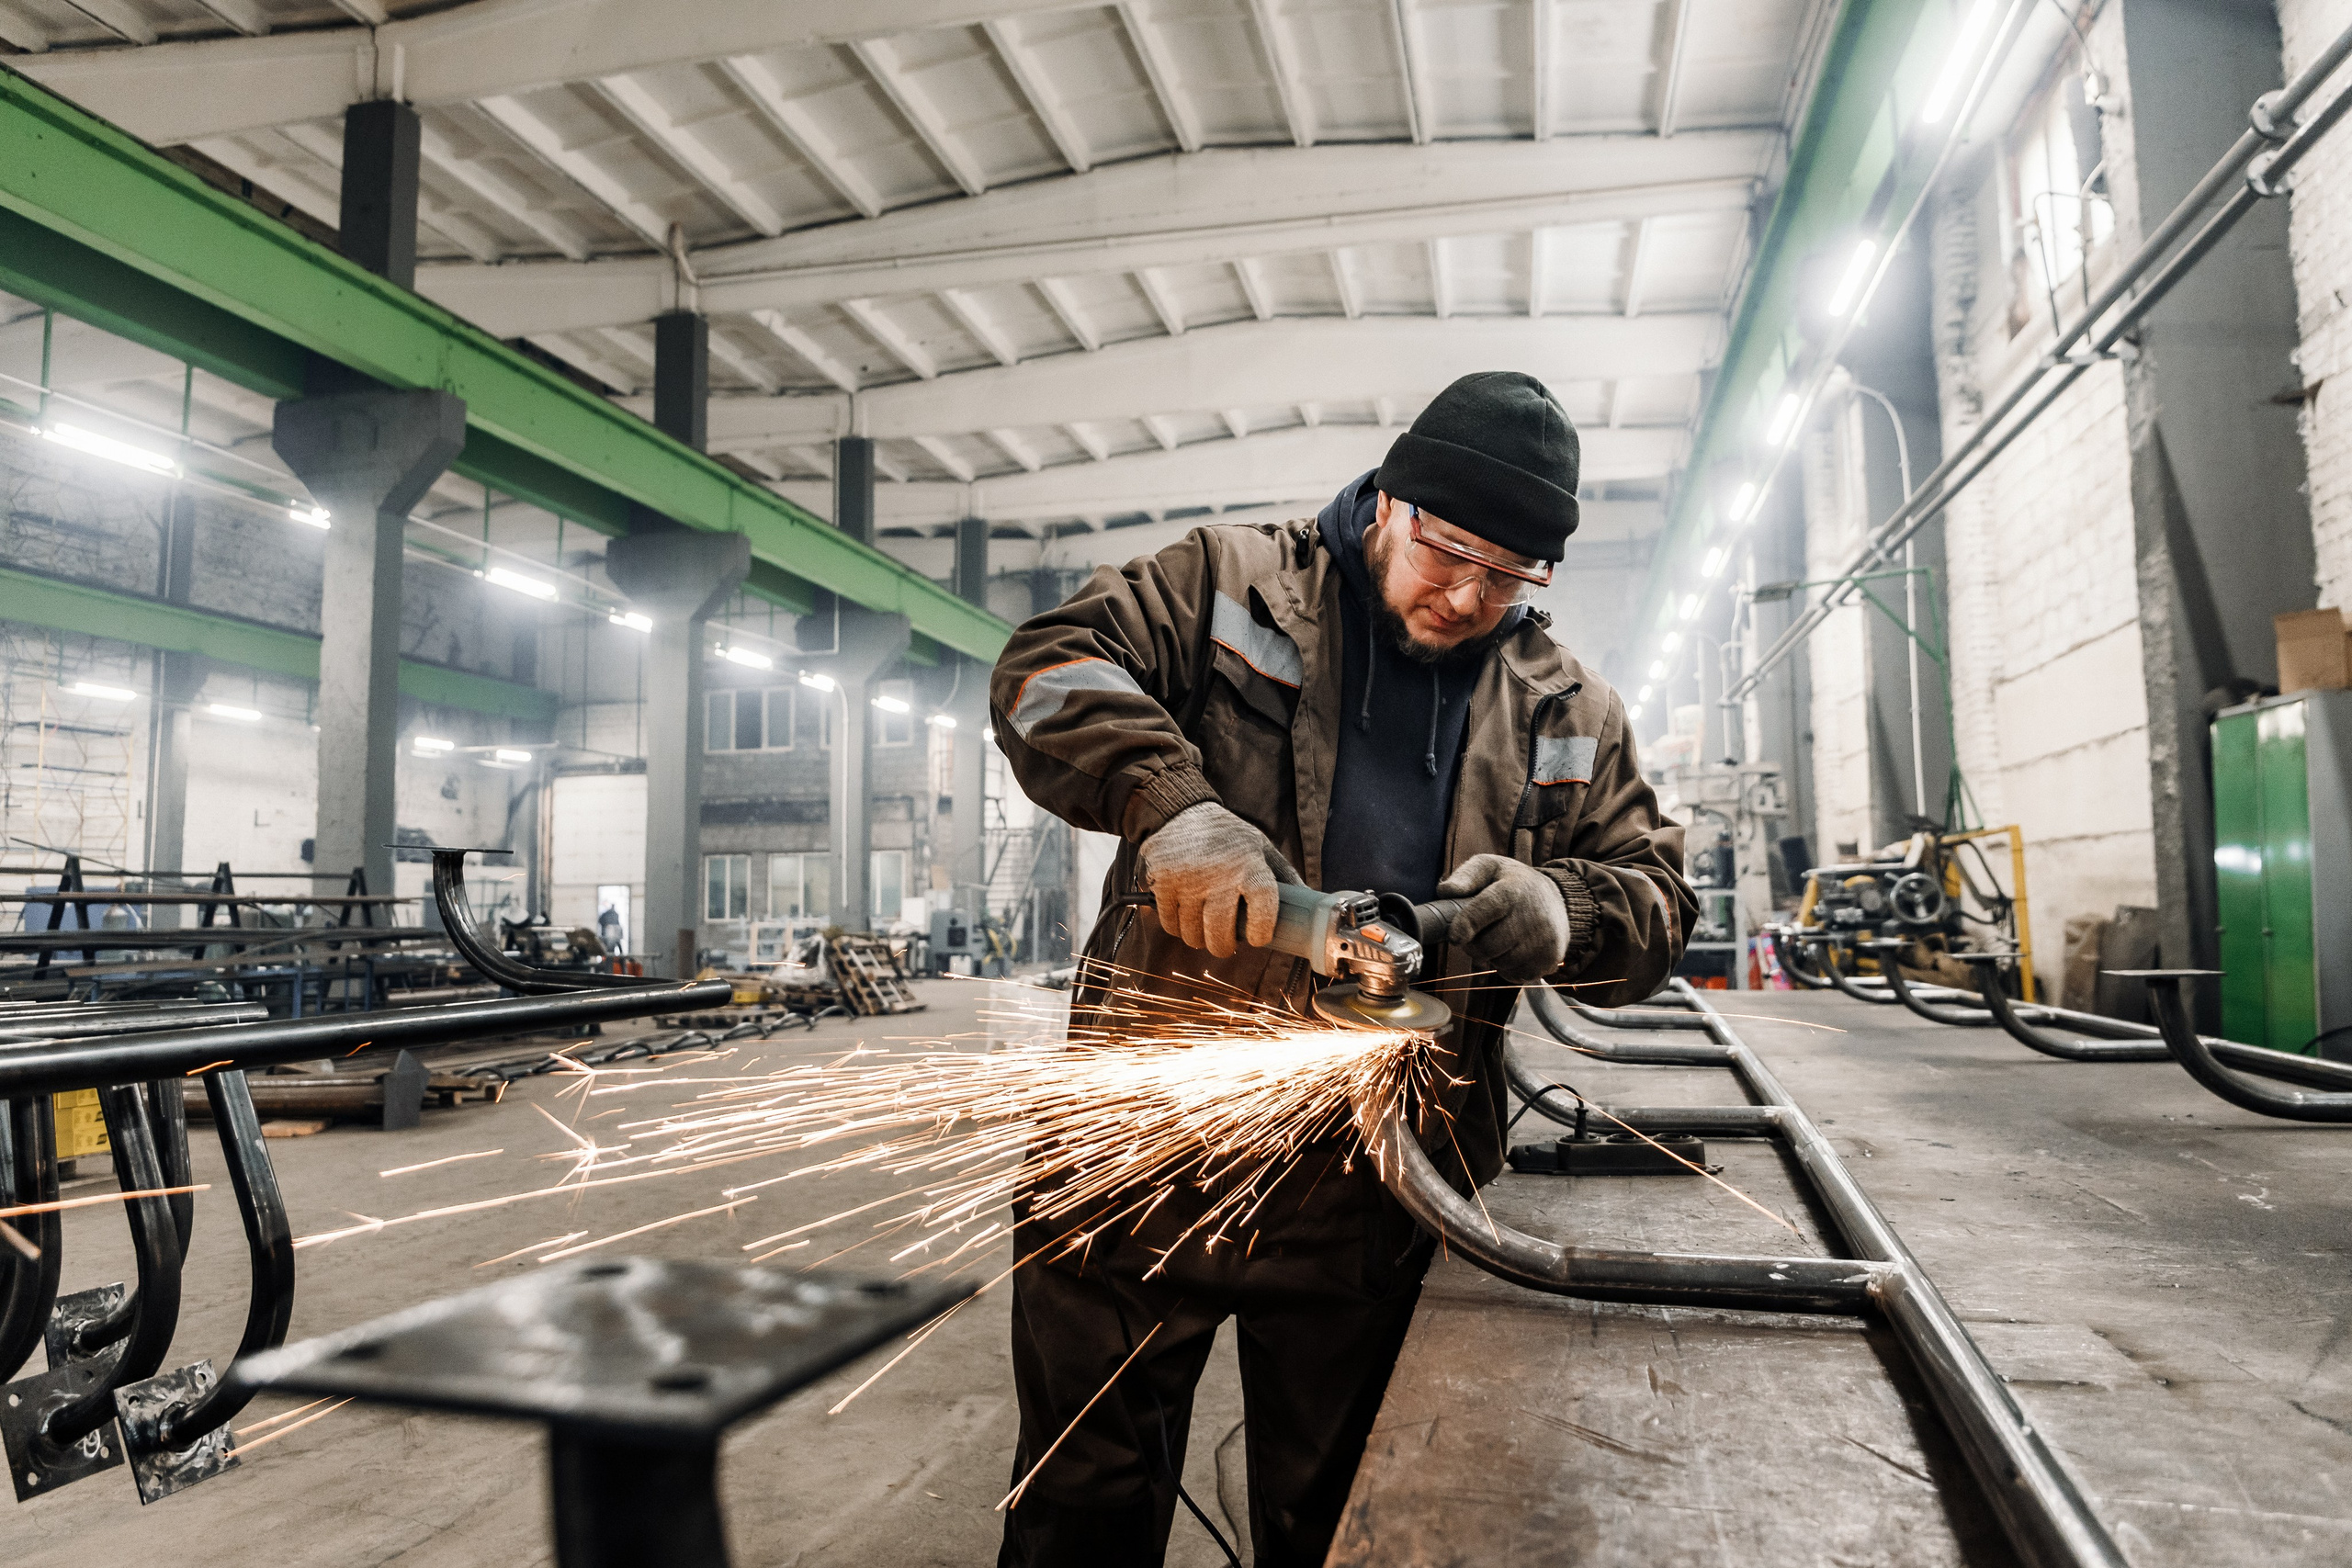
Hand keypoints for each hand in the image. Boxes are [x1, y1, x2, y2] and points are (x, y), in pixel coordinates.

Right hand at [1141, 803, 1294, 956]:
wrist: (1181, 811)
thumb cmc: (1226, 835)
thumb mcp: (1259, 847)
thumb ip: (1282, 874)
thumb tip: (1308, 902)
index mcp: (1250, 865)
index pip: (1263, 907)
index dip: (1261, 931)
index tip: (1258, 939)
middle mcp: (1219, 873)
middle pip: (1220, 932)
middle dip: (1223, 947)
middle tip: (1225, 944)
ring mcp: (1188, 879)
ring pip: (1192, 933)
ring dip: (1198, 939)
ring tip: (1203, 930)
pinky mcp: (1162, 882)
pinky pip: (1169, 924)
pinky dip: (1176, 928)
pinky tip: (1184, 917)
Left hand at [1437, 855, 1570, 981]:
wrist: (1558, 900)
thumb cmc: (1514, 884)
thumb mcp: (1490, 867)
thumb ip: (1466, 876)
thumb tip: (1445, 891)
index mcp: (1512, 889)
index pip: (1488, 907)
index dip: (1468, 924)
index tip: (1455, 937)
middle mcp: (1532, 915)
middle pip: (1487, 946)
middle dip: (1474, 944)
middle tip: (1480, 933)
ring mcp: (1544, 940)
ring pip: (1500, 963)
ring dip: (1493, 956)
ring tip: (1503, 937)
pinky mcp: (1550, 959)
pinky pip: (1515, 975)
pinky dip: (1509, 967)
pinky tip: (1516, 949)